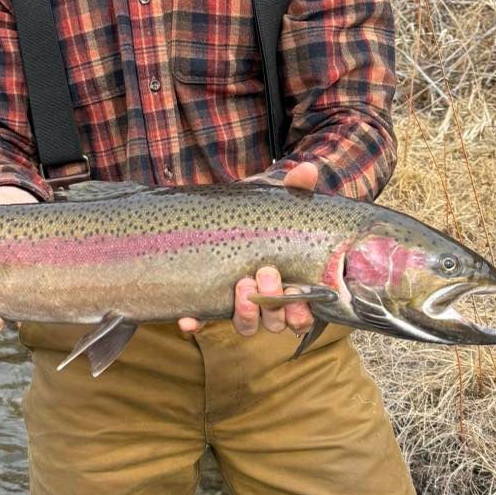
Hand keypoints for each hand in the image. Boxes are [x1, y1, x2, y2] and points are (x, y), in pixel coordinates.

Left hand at [177, 162, 319, 336]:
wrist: (221, 213)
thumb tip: (307, 169)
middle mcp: (266, 301)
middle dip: (273, 304)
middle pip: (276, 320)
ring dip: (246, 313)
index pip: (302, 312)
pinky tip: (188, 318)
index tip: (297, 294)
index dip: (301, 311)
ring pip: (247, 325)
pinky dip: (195, 322)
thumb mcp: (274, 200)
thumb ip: (294, 188)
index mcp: (290, 284)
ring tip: (240, 286)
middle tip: (265, 274)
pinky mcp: (209, 300)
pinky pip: (202, 320)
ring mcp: (237, 304)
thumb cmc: (258, 213)